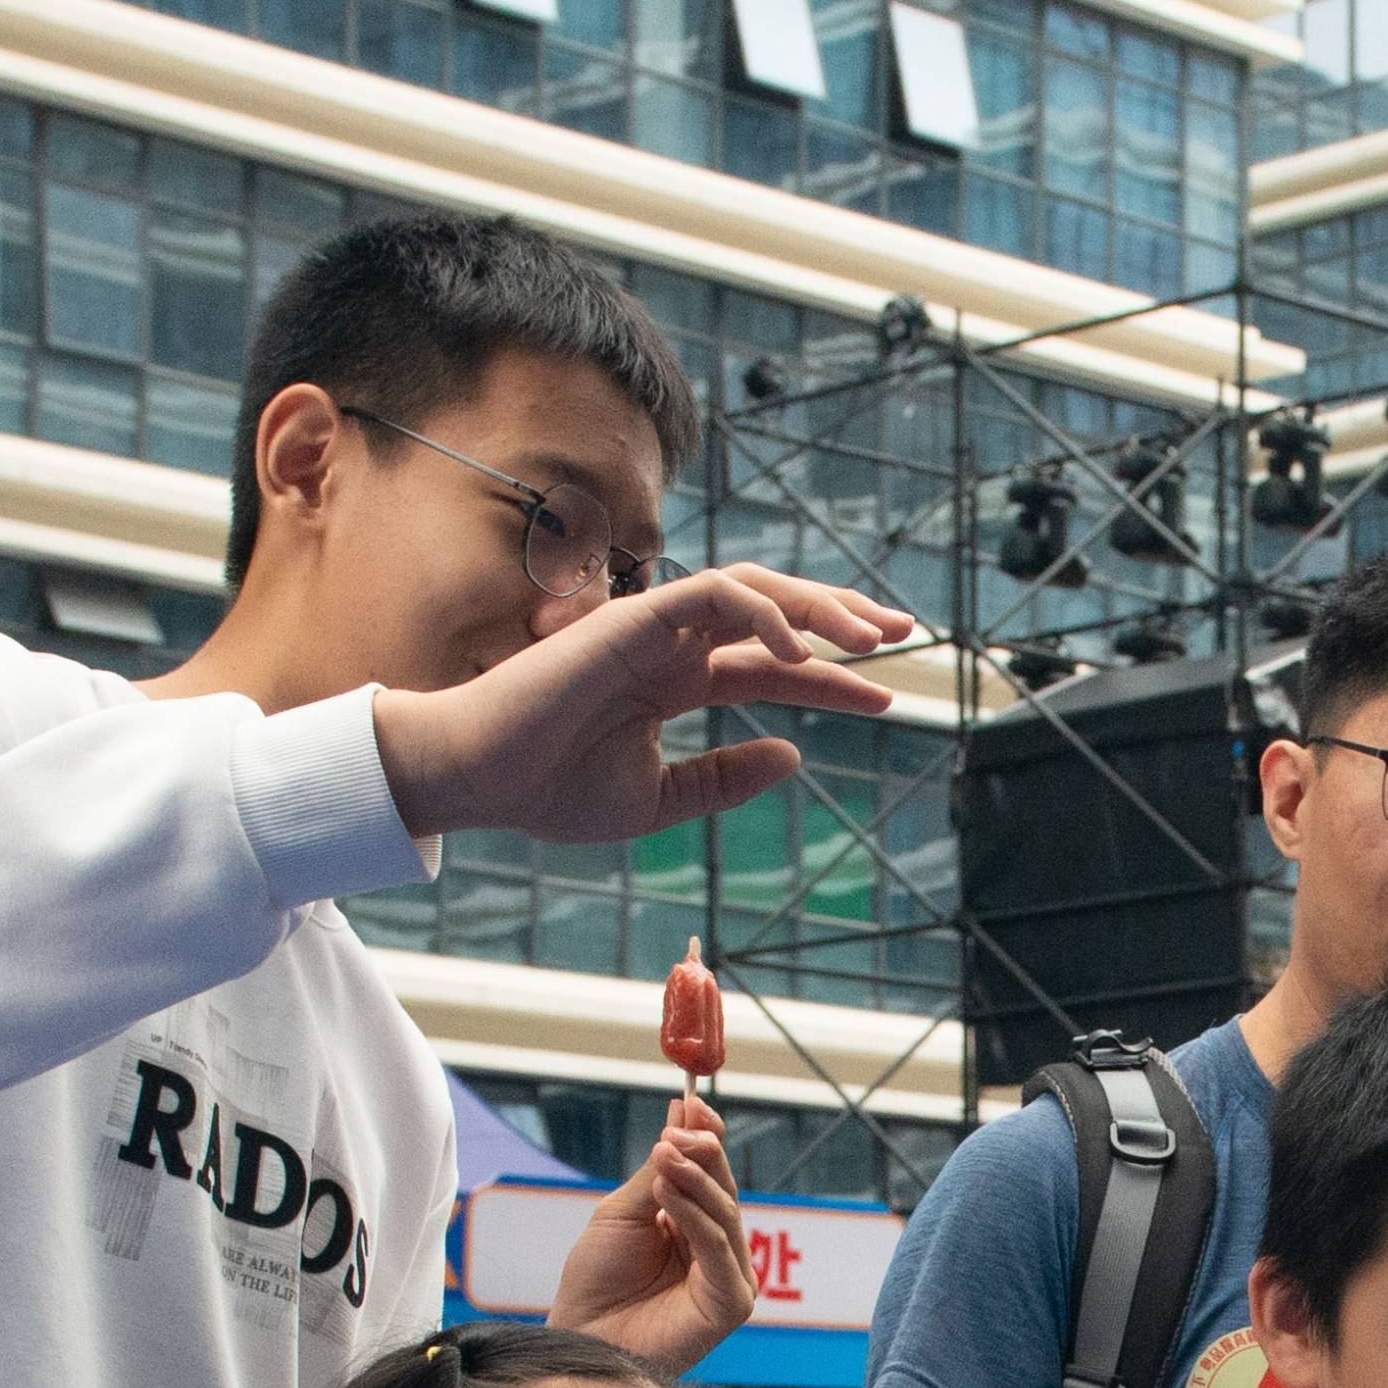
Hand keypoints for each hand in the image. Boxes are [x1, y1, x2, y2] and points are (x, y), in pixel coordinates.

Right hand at [367, 565, 908, 846]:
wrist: (481, 779)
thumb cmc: (548, 790)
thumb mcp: (657, 799)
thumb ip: (724, 779)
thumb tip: (796, 756)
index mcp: (675, 682)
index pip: (769, 665)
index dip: (831, 676)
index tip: (886, 693)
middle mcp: (670, 645)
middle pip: (774, 611)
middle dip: (843, 614)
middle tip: (906, 633)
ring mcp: (653, 625)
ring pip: (754, 588)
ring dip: (818, 604)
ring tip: (874, 637)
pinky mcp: (635, 617)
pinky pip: (716, 594)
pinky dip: (765, 612)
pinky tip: (804, 650)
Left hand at [549, 1097, 754, 1377]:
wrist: (580, 1333)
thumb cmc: (596, 1280)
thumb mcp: (624, 1212)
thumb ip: (658, 1172)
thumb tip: (683, 1115)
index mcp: (694, 1227)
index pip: (711, 1176)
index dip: (706, 1139)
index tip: (693, 1104)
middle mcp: (717, 1250)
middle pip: (724, 1190)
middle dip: (704, 1153)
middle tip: (681, 1128)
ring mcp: (728, 1277)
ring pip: (725, 1215)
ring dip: (696, 1179)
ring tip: (665, 1154)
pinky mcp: (731, 1303)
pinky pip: (719, 1249)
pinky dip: (695, 1217)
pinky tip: (666, 1194)